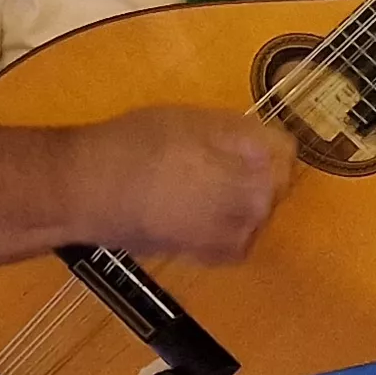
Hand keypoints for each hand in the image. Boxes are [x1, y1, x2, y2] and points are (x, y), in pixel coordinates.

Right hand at [76, 106, 291, 263]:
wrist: (90, 189)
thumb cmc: (138, 144)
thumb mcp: (195, 119)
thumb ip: (240, 131)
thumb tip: (265, 140)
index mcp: (258, 159)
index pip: (285, 150)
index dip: (261, 143)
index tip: (240, 142)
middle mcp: (258, 199)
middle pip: (273, 183)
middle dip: (251, 173)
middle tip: (212, 163)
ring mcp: (239, 232)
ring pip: (256, 212)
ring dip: (238, 201)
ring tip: (198, 189)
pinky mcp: (215, 255)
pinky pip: (236, 239)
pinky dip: (223, 229)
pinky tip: (195, 216)